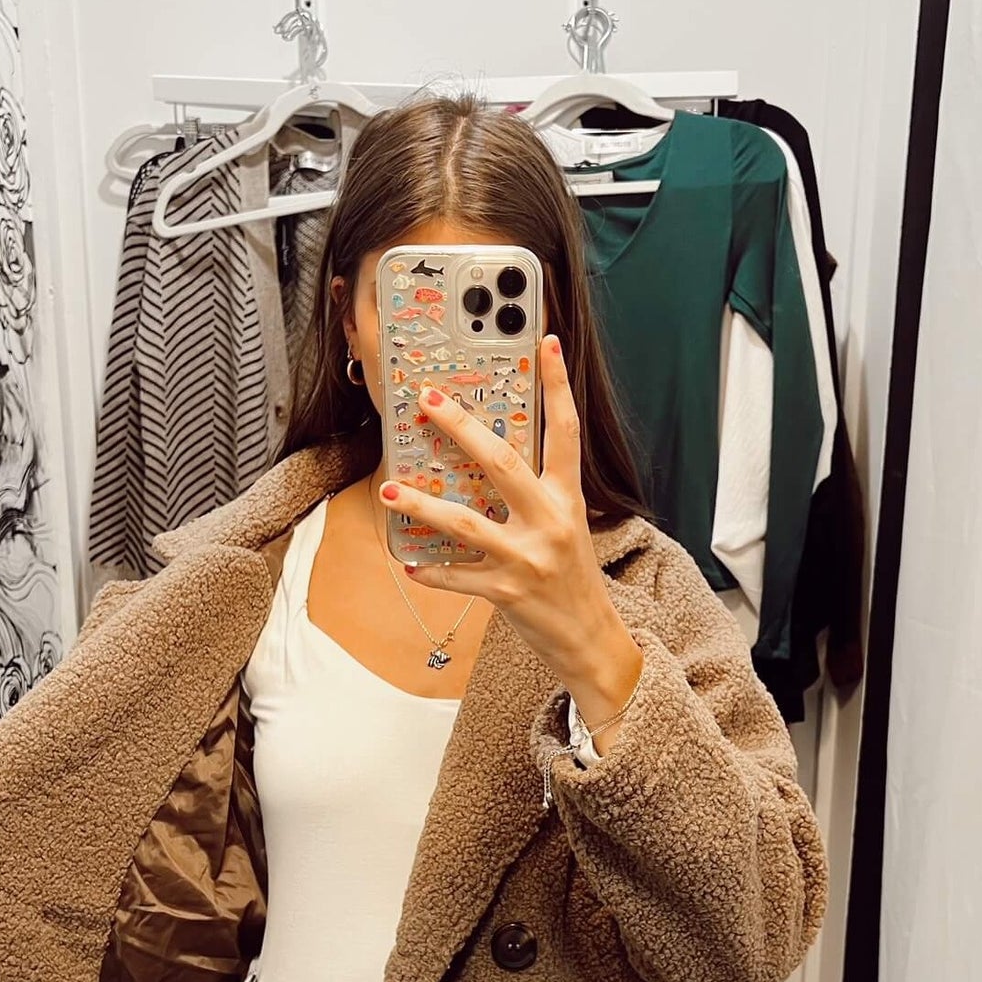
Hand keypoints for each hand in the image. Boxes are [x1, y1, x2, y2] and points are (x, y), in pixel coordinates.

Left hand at [377, 334, 643, 743]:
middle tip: (428, 399)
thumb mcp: (566, 526)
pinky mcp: (508, 592)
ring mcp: (528, 558)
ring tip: (390, 489)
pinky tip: (409, 561)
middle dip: (462, 427)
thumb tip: (485, 459)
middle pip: (503, 462)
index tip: (547, 343)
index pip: (566, 431)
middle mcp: (550, 522)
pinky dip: (432, 571)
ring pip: (467, 523)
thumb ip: (535, 493)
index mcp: (567, 498)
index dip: (558, 385)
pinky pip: (459, 577)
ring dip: (424, 505)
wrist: (590, 638)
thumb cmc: (572, 577)